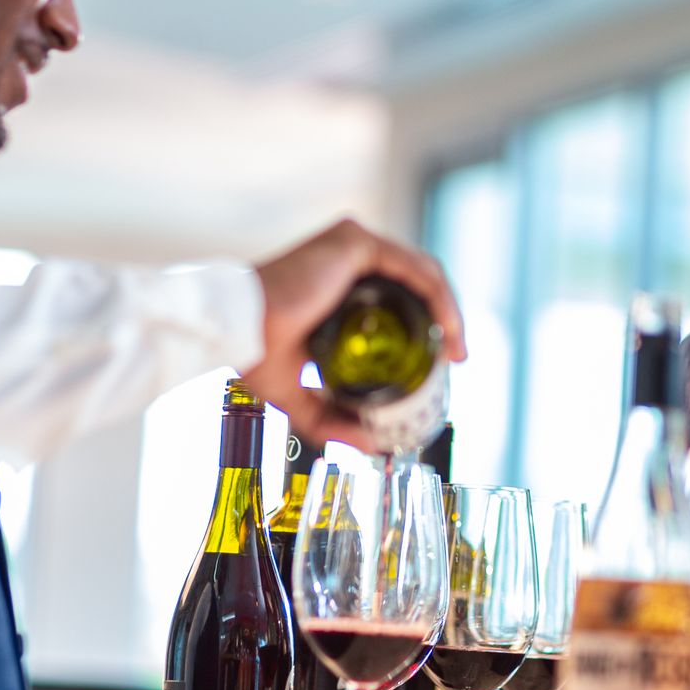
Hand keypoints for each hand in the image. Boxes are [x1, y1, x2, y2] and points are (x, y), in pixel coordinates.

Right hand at [241, 218, 467, 448]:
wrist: (233, 333)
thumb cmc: (252, 355)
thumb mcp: (299, 396)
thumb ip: (331, 420)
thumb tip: (371, 447)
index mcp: (332, 285)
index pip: (392, 297)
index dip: (423, 326)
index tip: (439, 364)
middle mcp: (344, 260)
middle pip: (412, 285)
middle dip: (442, 321)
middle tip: (455, 359)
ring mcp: (350, 246)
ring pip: (419, 275)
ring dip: (447, 311)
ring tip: (456, 351)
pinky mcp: (355, 242)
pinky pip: (412, 269)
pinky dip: (438, 299)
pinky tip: (448, 331)